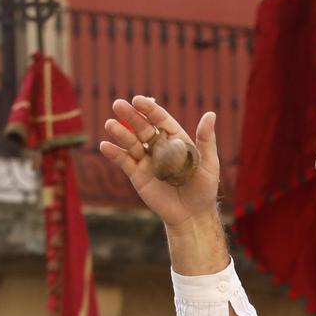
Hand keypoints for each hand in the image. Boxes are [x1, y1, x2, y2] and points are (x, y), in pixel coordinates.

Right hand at [100, 96, 220, 226]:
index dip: (149, 110)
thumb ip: (206, 140)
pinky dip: (114, 154)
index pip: (160, 120)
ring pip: (131, 142)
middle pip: (142, 127)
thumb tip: (211, 113)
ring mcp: (146, 160)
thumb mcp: (208, 164)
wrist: (191, 215)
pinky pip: (124, 162)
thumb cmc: (203, 189)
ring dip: (120, 133)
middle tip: (118, 104)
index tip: (138, 100)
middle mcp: (159, 146)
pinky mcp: (137, 175)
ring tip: (110, 124)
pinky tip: (105, 146)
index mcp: (175, 139)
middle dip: (131, 116)